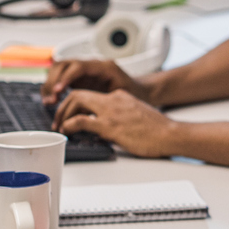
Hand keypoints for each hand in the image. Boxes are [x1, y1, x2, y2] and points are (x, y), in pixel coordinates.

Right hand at [42, 57, 149, 106]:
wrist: (143, 91)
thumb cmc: (137, 95)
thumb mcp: (125, 97)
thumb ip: (110, 101)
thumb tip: (95, 113)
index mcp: (104, 67)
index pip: (79, 67)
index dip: (66, 78)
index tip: (58, 91)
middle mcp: (92, 66)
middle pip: (64, 64)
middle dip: (54, 80)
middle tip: (51, 99)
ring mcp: (86, 71)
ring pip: (60, 69)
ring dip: (51, 83)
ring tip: (49, 101)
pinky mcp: (81, 78)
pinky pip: (62, 77)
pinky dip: (54, 87)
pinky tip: (52, 100)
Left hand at [51, 88, 182, 158]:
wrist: (170, 134)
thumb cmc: (157, 130)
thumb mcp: (135, 116)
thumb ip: (119, 117)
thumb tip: (103, 128)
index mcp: (120, 96)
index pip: (91, 94)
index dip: (75, 104)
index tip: (70, 113)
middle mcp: (113, 99)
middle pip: (78, 94)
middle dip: (63, 106)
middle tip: (58, 120)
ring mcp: (111, 111)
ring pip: (76, 101)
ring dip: (63, 113)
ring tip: (59, 126)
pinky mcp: (109, 126)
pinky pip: (81, 121)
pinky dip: (69, 124)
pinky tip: (68, 131)